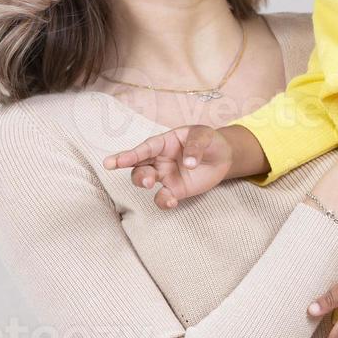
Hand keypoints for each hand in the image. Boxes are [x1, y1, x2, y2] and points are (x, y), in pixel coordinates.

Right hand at [104, 125, 232, 209]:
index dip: (129, 155)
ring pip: (145, 181)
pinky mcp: (175, 190)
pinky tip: (171, 201)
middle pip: (138, 166)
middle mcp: (159, 159)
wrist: (224, 156)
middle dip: (137, 173)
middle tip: (147, 179)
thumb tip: (189, 163)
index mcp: (163, 142)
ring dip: (143, 183)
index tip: (113, 162)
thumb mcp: (205, 136)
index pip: (144, 149)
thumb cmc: (209, 141)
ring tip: (152, 184)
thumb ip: (195, 147)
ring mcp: (165, 175)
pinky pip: (162, 197)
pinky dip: (163, 201)